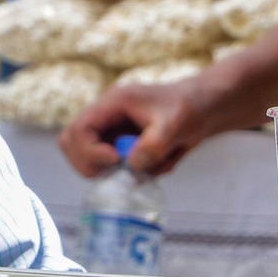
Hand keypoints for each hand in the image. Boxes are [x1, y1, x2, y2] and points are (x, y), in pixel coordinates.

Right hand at [59, 80, 209, 178]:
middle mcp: (106, 117)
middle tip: (120, 171)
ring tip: (150, 165)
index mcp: (113, 103)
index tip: (116, 161)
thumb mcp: (176, 124)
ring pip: (90, 159)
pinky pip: (116, 168)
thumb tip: (131, 166)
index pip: (79, 129)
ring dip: (116, 171)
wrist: (206, 108)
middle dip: (91, 164)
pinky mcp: (123, 146)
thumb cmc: (191, 107)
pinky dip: (136, 173)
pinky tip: (161, 163)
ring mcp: (112, 132)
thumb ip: (154, 145)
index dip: (90, 151)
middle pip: (71, 143)